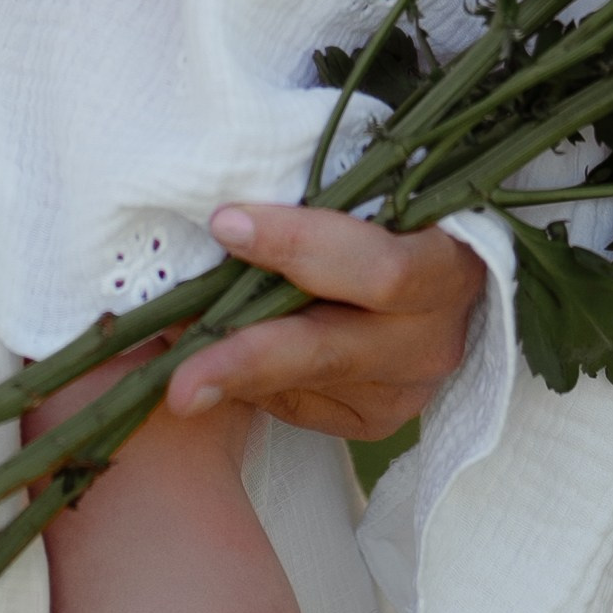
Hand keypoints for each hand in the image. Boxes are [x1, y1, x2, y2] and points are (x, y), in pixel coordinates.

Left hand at [164, 202, 484, 441]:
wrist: (442, 281)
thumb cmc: (398, 211)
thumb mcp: (377, 192)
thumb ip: (316, 198)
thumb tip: (215, 216)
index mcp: (447, 266)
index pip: (375, 266)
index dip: (297, 244)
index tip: (223, 222)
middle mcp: (431, 340)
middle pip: (328, 351)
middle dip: (244, 357)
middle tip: (177, 379)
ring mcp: (406, 390)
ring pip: (303, 384)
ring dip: (229, 372)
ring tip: (166, 368)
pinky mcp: (377, 419)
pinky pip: (298, 406)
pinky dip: (249, 385)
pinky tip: (214, 363)